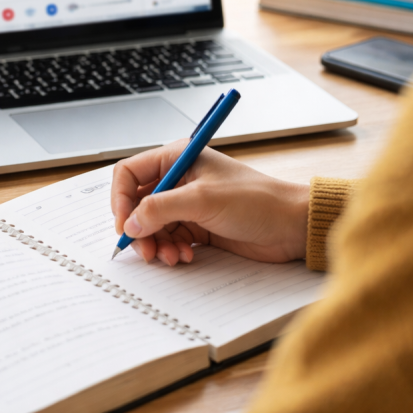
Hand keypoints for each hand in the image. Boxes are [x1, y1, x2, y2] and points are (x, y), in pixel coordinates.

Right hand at [111, 142, 309, 265]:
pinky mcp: (197, 226)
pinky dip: (171, 249)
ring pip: (151, 225)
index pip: (130, 174)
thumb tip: (129, 224)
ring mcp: (187, 203)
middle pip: (137, 204)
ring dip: (156, 243)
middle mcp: (178, 179)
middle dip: (138, 229)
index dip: (121, 200)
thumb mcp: (203, 201)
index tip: (124, 225)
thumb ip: (160, 209)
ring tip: (171, 256)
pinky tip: (184, 256)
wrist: (291, 226)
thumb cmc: (257, 201)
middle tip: (146, 250)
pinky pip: (169, 238)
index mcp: (177, 158)